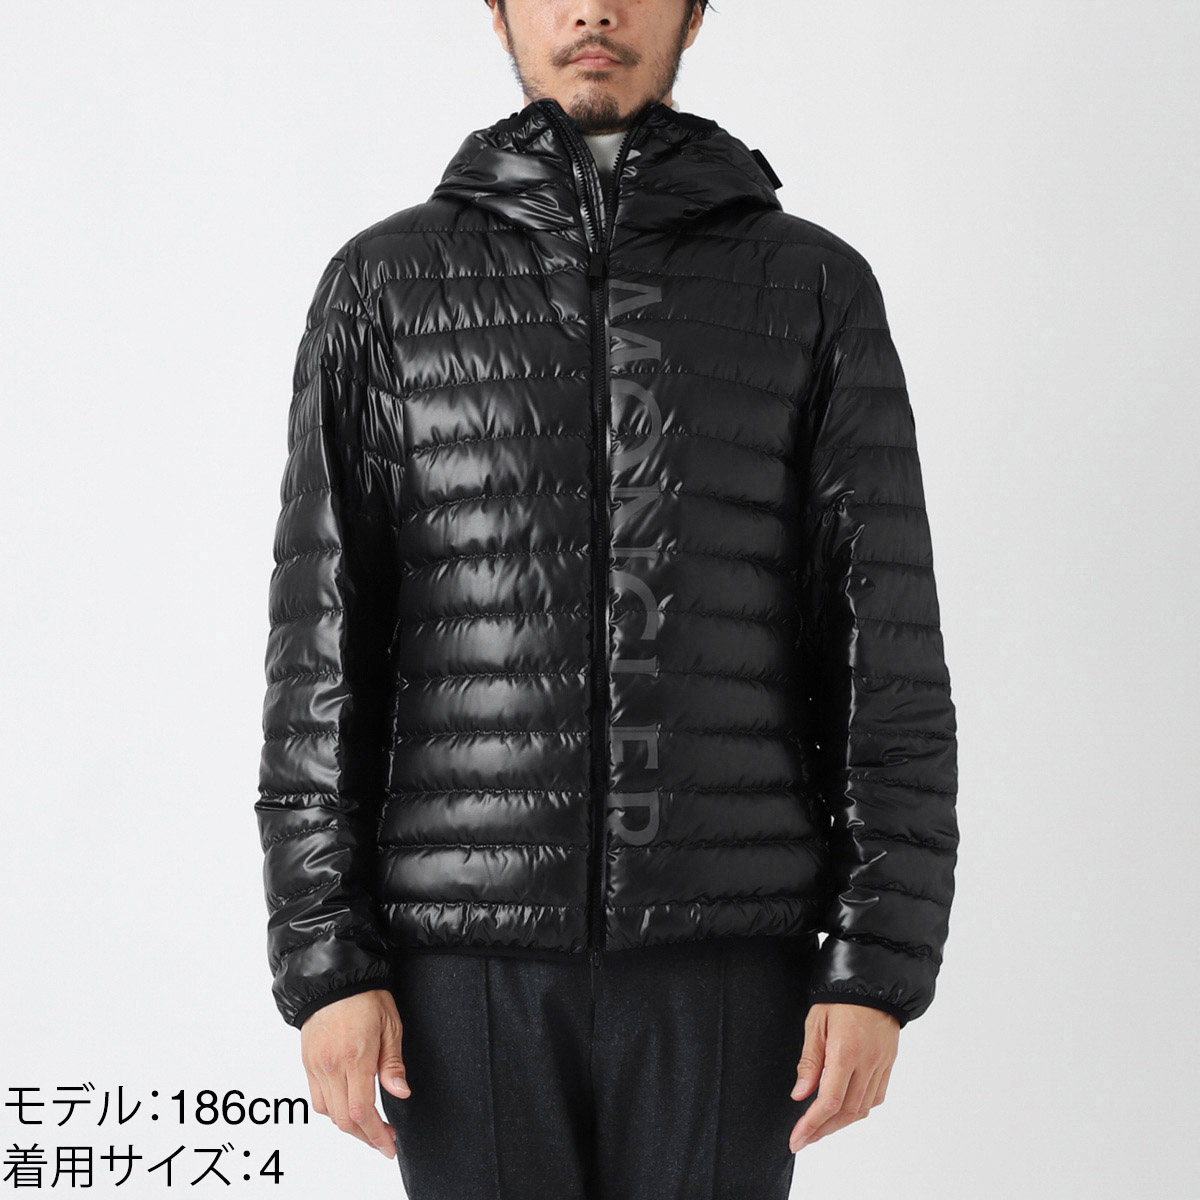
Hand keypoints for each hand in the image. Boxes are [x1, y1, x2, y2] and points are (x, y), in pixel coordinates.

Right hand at [300, 989, 410, 1157]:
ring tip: (370, 1124)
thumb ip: (393, 1064)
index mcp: (355, 1057)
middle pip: (344, 1119)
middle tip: (385, 1139)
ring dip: (349, 1125)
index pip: (362, 1111)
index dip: (376, 1134)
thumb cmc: (366, 996)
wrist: (333, 977)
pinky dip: (333, 1109)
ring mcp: (316, 1065)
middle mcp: (331, 1066)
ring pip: (328, 1113)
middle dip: (366, 1136)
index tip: (389, 1145)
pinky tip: (348, 1104)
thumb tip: (400, 1093)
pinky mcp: (307, 1062)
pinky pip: (317, 1098)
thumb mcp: (391, 1025)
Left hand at [788, 1002, 899, 1152]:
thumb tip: (800, 1095)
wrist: (873, 983)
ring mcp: (881, 1066)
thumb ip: (809, 1061)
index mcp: (845, 1052)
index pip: (830, 1101)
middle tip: (803, 1139)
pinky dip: (858, 1109)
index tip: (797, 1140)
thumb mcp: (815, 1023)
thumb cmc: (839, 999)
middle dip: (823, 1130)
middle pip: (846, 1112)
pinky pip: (875, 1097)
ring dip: (840, 1124)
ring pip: (862, 1109)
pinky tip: (843, 1111)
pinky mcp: (888, 1065)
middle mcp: (867, 1063)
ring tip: (819, 1129)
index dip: (812, 1124)